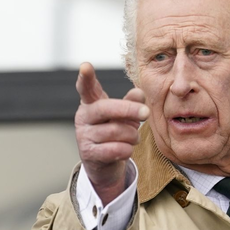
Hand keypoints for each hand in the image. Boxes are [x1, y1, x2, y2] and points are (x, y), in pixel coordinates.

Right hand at [74, 62, 148, 205]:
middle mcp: (83, 117)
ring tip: (133, 138)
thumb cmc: (115, 132)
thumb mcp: (124, 115)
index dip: (86, 78)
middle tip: (146, 112)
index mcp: (91, 103)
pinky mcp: (89, 153)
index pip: (86, 88)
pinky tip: (126, 149)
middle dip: (129, 110)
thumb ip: (131, 102)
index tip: (85, 66)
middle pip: (106, 108)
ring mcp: (83, 135)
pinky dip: (127, 149)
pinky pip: (115, 149)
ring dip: (132, 135)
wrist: (104, 163)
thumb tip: (139, 93)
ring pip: (116, 131)